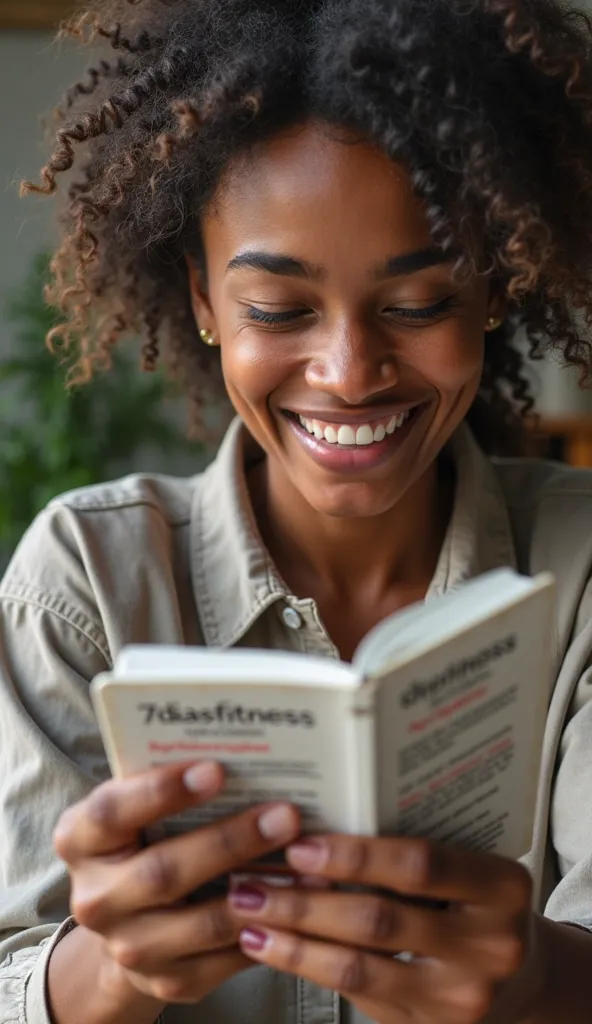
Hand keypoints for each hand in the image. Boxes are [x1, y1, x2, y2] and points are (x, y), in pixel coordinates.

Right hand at [53, 760, 299, 1005]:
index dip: (161, 791)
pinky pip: (226, 958)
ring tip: (308, 859)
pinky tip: (302, 899)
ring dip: (262, 889)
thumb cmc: (145, 838)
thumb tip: (244, 755)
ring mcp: (130, 947)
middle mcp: (96, 899)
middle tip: (285, 814)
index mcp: (80, 839)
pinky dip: (269, 928)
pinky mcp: (169, 981)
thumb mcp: (138, 807)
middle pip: (163, 872)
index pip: (111, 813)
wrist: (131, 921)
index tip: (216, 769)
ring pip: (202, 922)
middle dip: (230, 841)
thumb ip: (169, 783)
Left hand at [228, 834, 541, 1022]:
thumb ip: (411, 853)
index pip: (421, 865)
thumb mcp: (469, 868)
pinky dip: (309, 968)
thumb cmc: (478, 904)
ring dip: (294, 941)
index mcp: (502, 887)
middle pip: (380, 919)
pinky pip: (358, 996)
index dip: (356, 854)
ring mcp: (461, 997)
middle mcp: (490, 946)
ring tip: (249, 917)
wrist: (522, 978)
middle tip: (252, 881)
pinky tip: (276, 949)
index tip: (300, 844)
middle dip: (305, 900)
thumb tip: (315, 826)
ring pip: (360, 967)